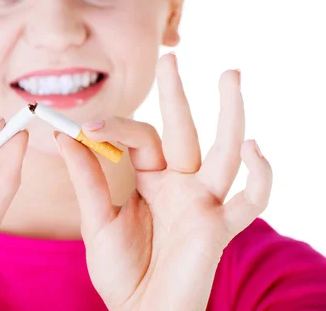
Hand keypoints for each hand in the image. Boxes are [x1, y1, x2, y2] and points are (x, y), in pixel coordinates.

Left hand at [54, 53, 272, 310]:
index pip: (140, 138)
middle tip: (171, 56)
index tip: (84, 125)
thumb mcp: (96, 219)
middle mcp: (180, 185)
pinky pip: (251, 201)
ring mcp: (203, 203)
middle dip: (178, 95)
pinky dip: (259, 177)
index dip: (115, 127)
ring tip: (231, 75)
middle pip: (183, 131)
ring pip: (223, 152)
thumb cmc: (120, 270)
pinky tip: (254, 148)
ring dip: (230, 114)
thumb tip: (66, 136)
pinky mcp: (219, 228)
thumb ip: (86, 179)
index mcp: (151, 179)